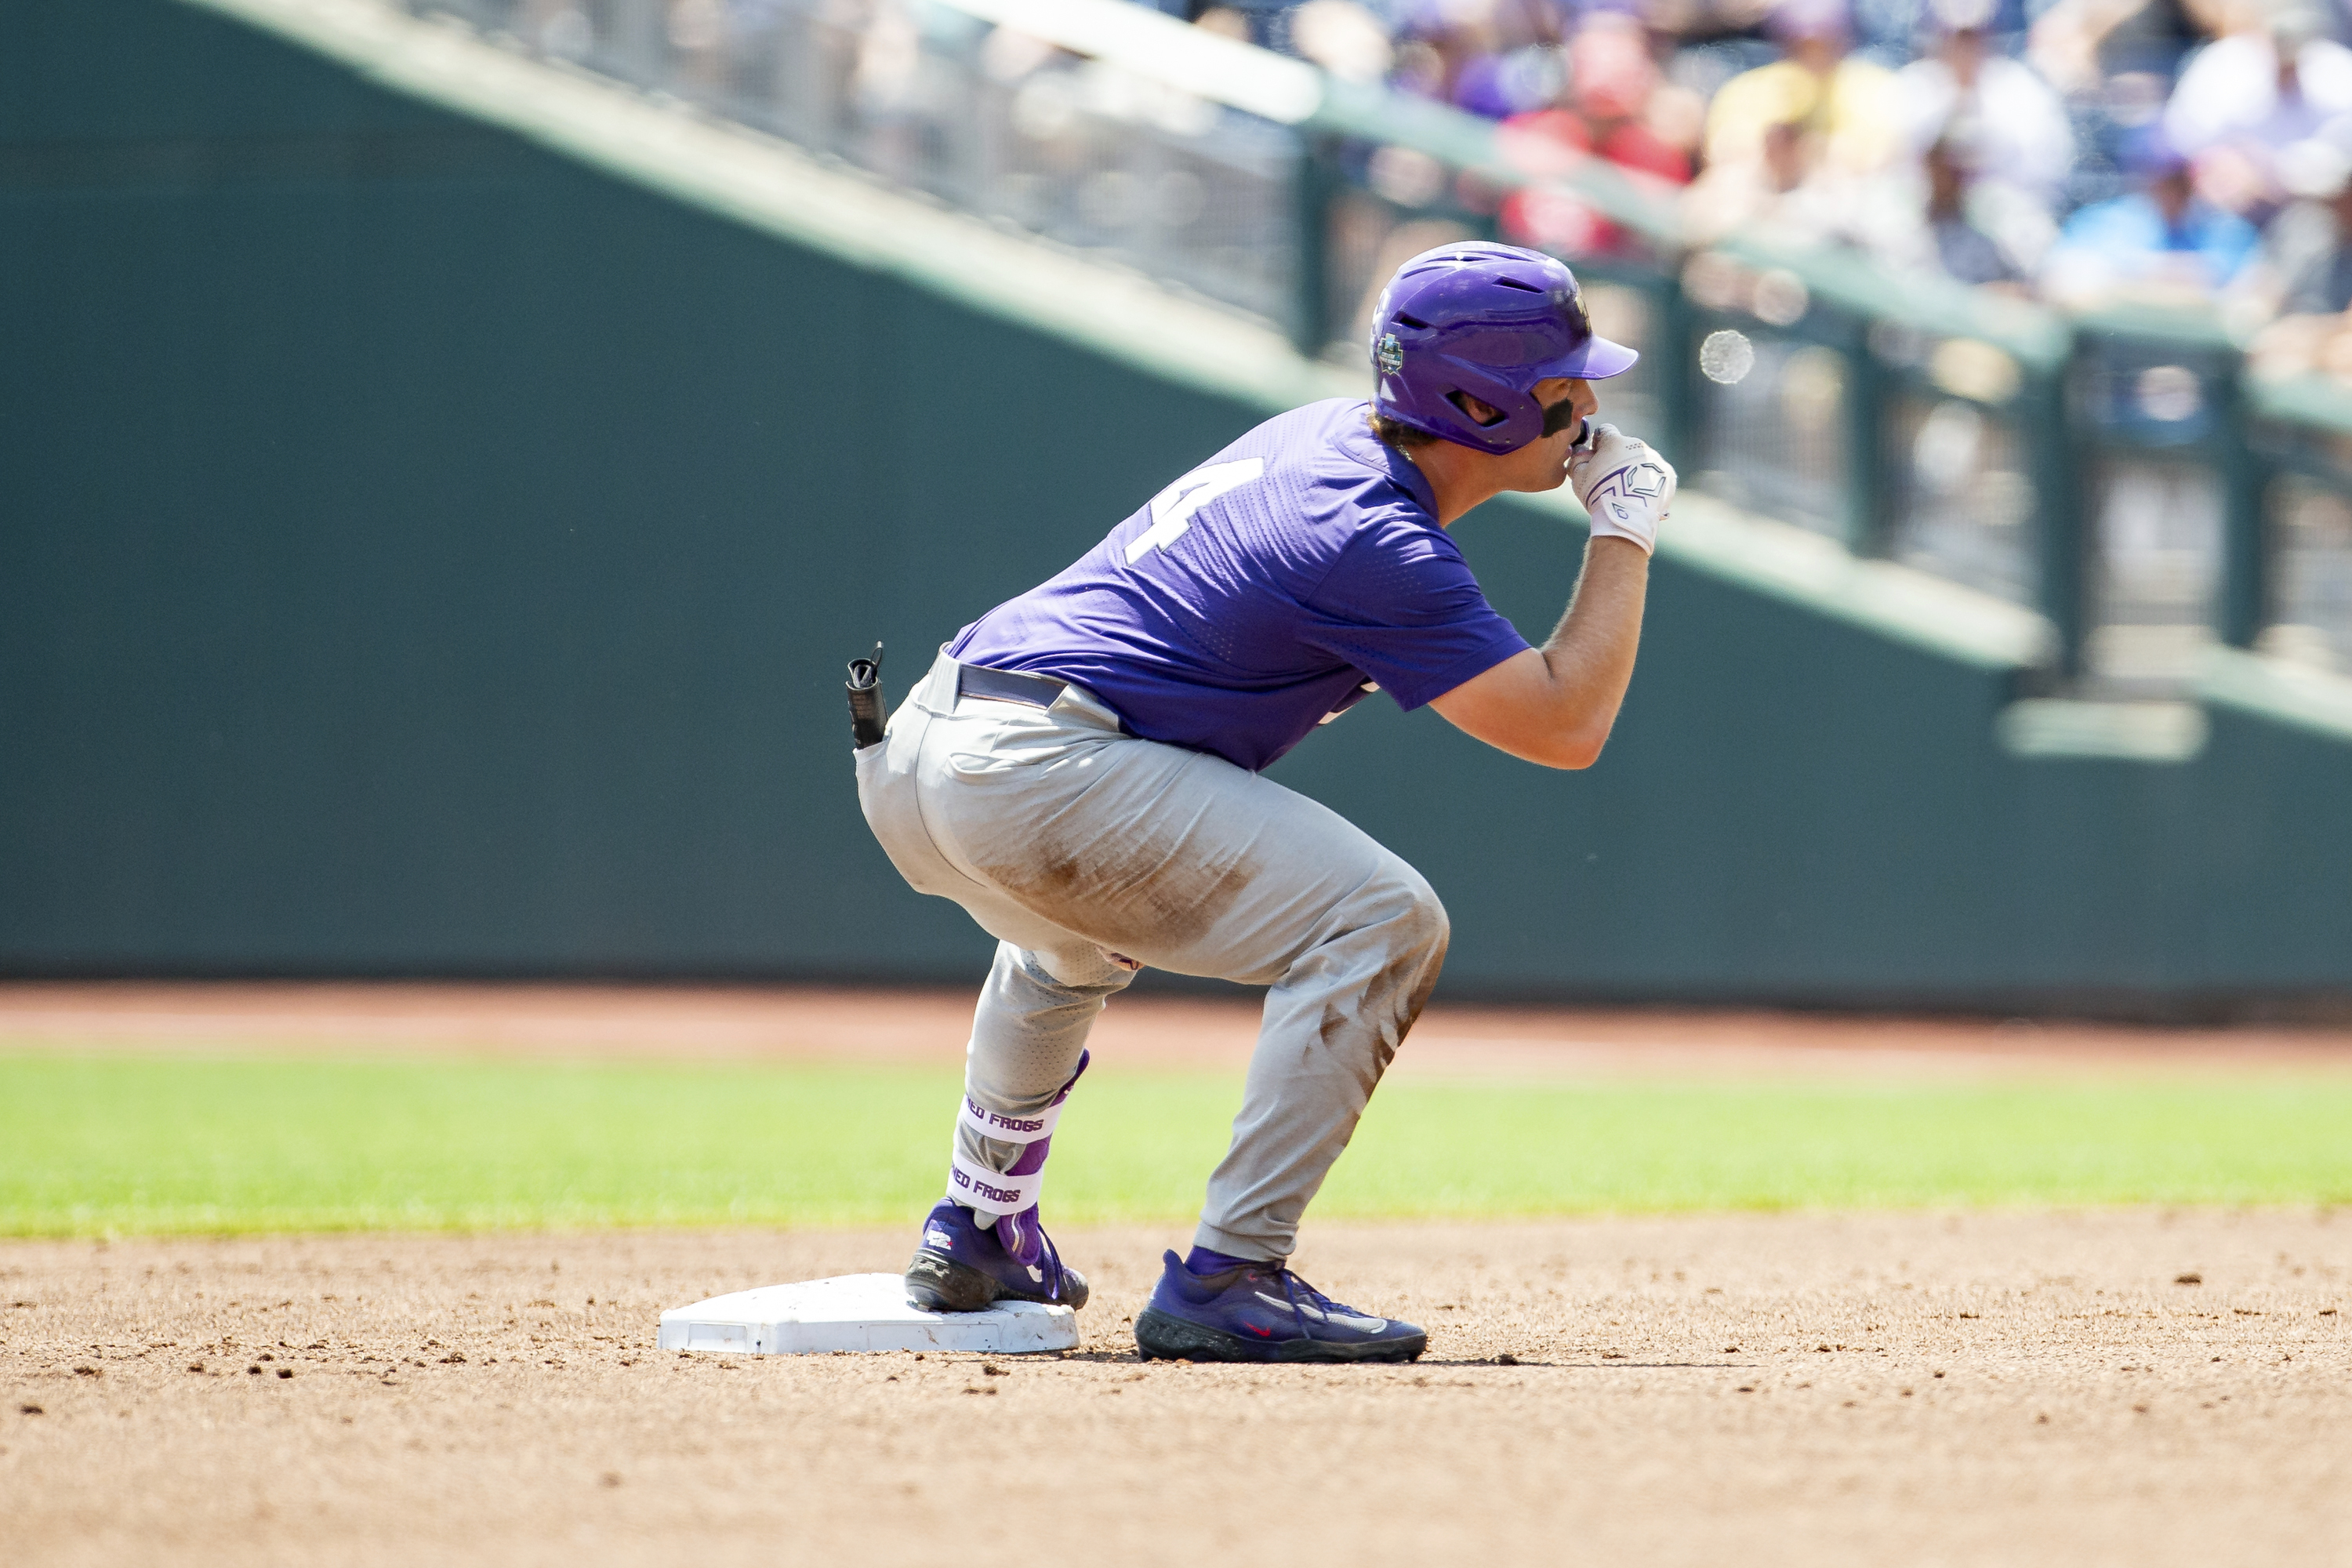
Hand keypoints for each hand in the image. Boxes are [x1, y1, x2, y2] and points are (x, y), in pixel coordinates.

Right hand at [1566, 423, 1674, 555]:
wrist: (1628, 516)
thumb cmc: (1599, 493)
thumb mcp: (1579, 476)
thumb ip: (1578, 458)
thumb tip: (1580, 449)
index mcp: (1615, 441)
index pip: (1605, 431)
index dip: (1599, 443)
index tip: (1596, 456)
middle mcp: (1638, 445)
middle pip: (1626, 447)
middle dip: (1619, 459)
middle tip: (1612, 480)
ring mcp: (1655, 459)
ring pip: (1642, 461)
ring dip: (1635, 470)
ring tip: (1628, 492)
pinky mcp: (1668, 474)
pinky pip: (1657, 474)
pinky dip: (1650, 482)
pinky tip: (1641, 496)